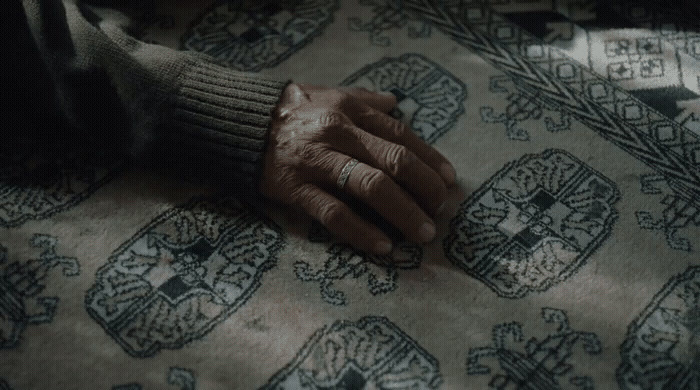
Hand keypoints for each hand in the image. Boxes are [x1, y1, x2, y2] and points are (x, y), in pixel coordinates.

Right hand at [259, 83, 455, 254]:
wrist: (237, 124)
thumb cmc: (290, 112)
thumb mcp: (327, 95)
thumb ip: (363, 100)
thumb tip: (396, 102)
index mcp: (349, 110)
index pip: (401, 136)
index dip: (430, 160)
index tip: (449, 181)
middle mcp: (338, 133)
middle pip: (394, 162)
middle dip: (425, 189)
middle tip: (440, 211)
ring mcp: (317, 162)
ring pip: (371, 188)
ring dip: (404, 213)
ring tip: (423, 233)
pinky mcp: (296, 189)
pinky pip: (334, 214)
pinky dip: (361, 232)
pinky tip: (383, 247)